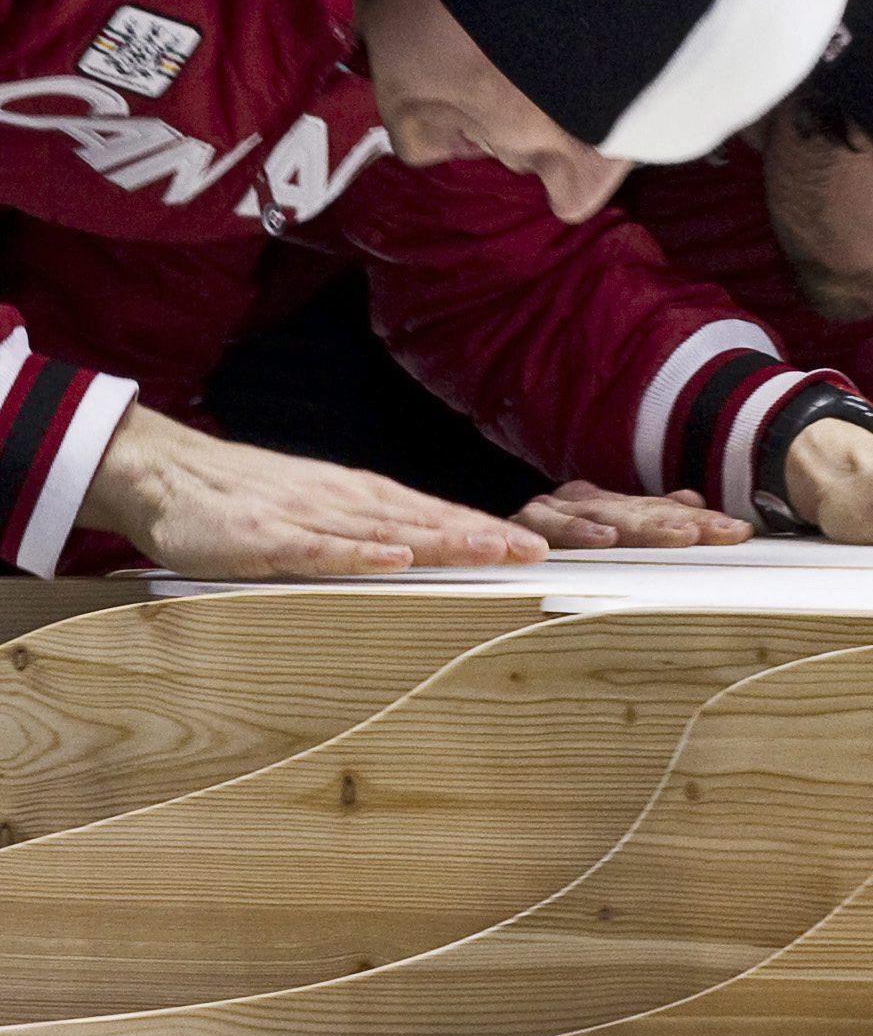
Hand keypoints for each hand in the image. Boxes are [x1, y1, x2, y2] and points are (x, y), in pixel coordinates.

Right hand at [80, 405, 547, 578]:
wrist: (165, 473)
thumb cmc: (248, 499)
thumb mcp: (321, 511)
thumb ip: (369, 530)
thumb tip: (428, 553)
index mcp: (363, 499)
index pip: (439, 515)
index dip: (490, 531)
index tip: (545, 547)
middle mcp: (345, 502)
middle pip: (426, 521)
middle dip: (485, 536)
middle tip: (541, 551)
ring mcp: (306, 518)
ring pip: (386, 532)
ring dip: (440, 541)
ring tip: (492, 551)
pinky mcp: (264, 538)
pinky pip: (318, 549)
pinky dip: (358, 555)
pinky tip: (395, 561)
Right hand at [517, 480, 750, 550]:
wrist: (480, 545)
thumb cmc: (555, 550)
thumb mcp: (611, 535)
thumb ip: (651, 519)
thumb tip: (691, 496)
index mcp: (609, 505)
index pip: (665, 511)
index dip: (703, 520)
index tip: (741, 531)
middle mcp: (583, 502)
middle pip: (643, 512)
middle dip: (684, 523)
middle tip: (719, 533)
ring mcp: (553, 513)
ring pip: (607, 517)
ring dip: (645, 528)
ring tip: (681, 537)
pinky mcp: (522, 526)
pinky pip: (552, 531)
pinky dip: (576, 534)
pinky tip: (602, 539)